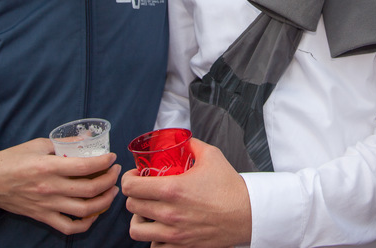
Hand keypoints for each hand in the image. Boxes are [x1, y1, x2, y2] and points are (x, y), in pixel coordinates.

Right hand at [0, 137, 121, 234]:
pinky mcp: (43, 217)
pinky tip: (94, 213)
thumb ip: (62, 144)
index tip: (111, 157)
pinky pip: (69, 227)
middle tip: (115, 171)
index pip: (85, 166)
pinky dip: (86, 223)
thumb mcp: (38, 144)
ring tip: (111, 190)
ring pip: (84, 210)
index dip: (104, 162)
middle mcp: (50, 188)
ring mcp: (47, 205)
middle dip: (110, 180)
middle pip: (90, 189)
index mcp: (48, 167)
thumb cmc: (12, 160)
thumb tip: (85, 140)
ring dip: (104, 201)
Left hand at [121, 139, 250, 246]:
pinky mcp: (182, 246)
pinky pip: (154, 246)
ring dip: (138, 219)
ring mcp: (174, 233)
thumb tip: (181, 139)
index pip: (131, 187)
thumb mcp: (211, 156)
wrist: (248, 213)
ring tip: (146, 212)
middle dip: (133, 197)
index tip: (135, 176)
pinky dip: (153, 238)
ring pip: (136, 230)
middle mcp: (169, 213)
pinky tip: (160, 228)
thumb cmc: (230, 186)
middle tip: (141, 191)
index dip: (128, 179)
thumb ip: (192, 145)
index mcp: (172, 189)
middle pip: (131, 207)